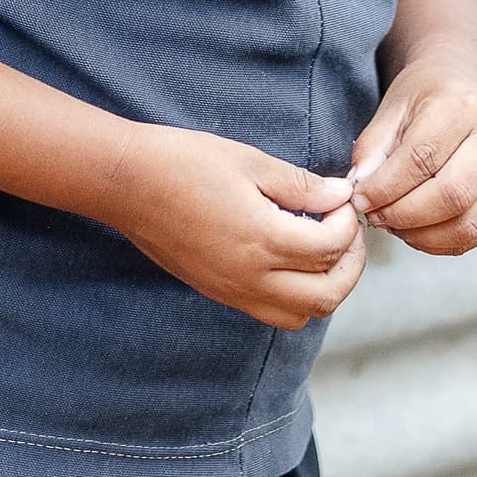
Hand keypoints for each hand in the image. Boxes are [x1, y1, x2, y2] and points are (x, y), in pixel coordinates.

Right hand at [100, 124, 368, 329]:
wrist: (126, 183)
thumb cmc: (184, 161)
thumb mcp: (249, 161)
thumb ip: (300, 184)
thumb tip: (340, 195)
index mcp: (263, 239)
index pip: (331, 247)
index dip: (347, 221)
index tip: (342, 199)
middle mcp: (251, 277)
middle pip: (326, 296)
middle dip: (350, 265)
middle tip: (348, 232)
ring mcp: (233, 291)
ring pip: (300, 315)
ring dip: (324, 288)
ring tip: (323, 251)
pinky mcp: (218, 293)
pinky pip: (270, 312)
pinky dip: (294, 296)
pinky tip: (289, 260)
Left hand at [346, 65, 476, 254]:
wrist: (464, 88)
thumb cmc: (424, 99)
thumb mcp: (392, 109)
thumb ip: (372, 148)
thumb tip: (360, 190)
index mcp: (460, 107)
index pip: (422, 158)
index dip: (386, 186)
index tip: (358, 198)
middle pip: (450, 195)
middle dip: (403, 214)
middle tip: (374, 215)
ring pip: (465, 223)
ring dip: (420, 234)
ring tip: (391, 223)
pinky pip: (472, 235)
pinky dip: (437, 243)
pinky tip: (413, 230)